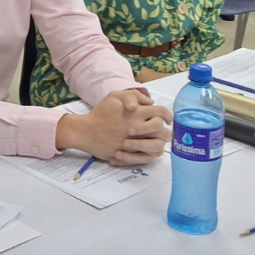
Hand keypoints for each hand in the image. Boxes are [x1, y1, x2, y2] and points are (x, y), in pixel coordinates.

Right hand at [56, 90, 170, 165]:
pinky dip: (148, 155)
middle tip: (160, 131)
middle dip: (165, 131)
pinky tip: (143, 151)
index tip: (167, 119)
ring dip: (158, 144)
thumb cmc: (100, 113)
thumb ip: (133, 95)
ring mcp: (134, 143)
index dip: (168, 115)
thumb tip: (150, 102)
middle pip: (163, 132)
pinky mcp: (129, 155)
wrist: (86, 132)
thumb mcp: (114, 96)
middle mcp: (137, 127)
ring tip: (152, 142)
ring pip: (158, 148)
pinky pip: (147, 158)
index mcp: (136, 113)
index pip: (161, 112)